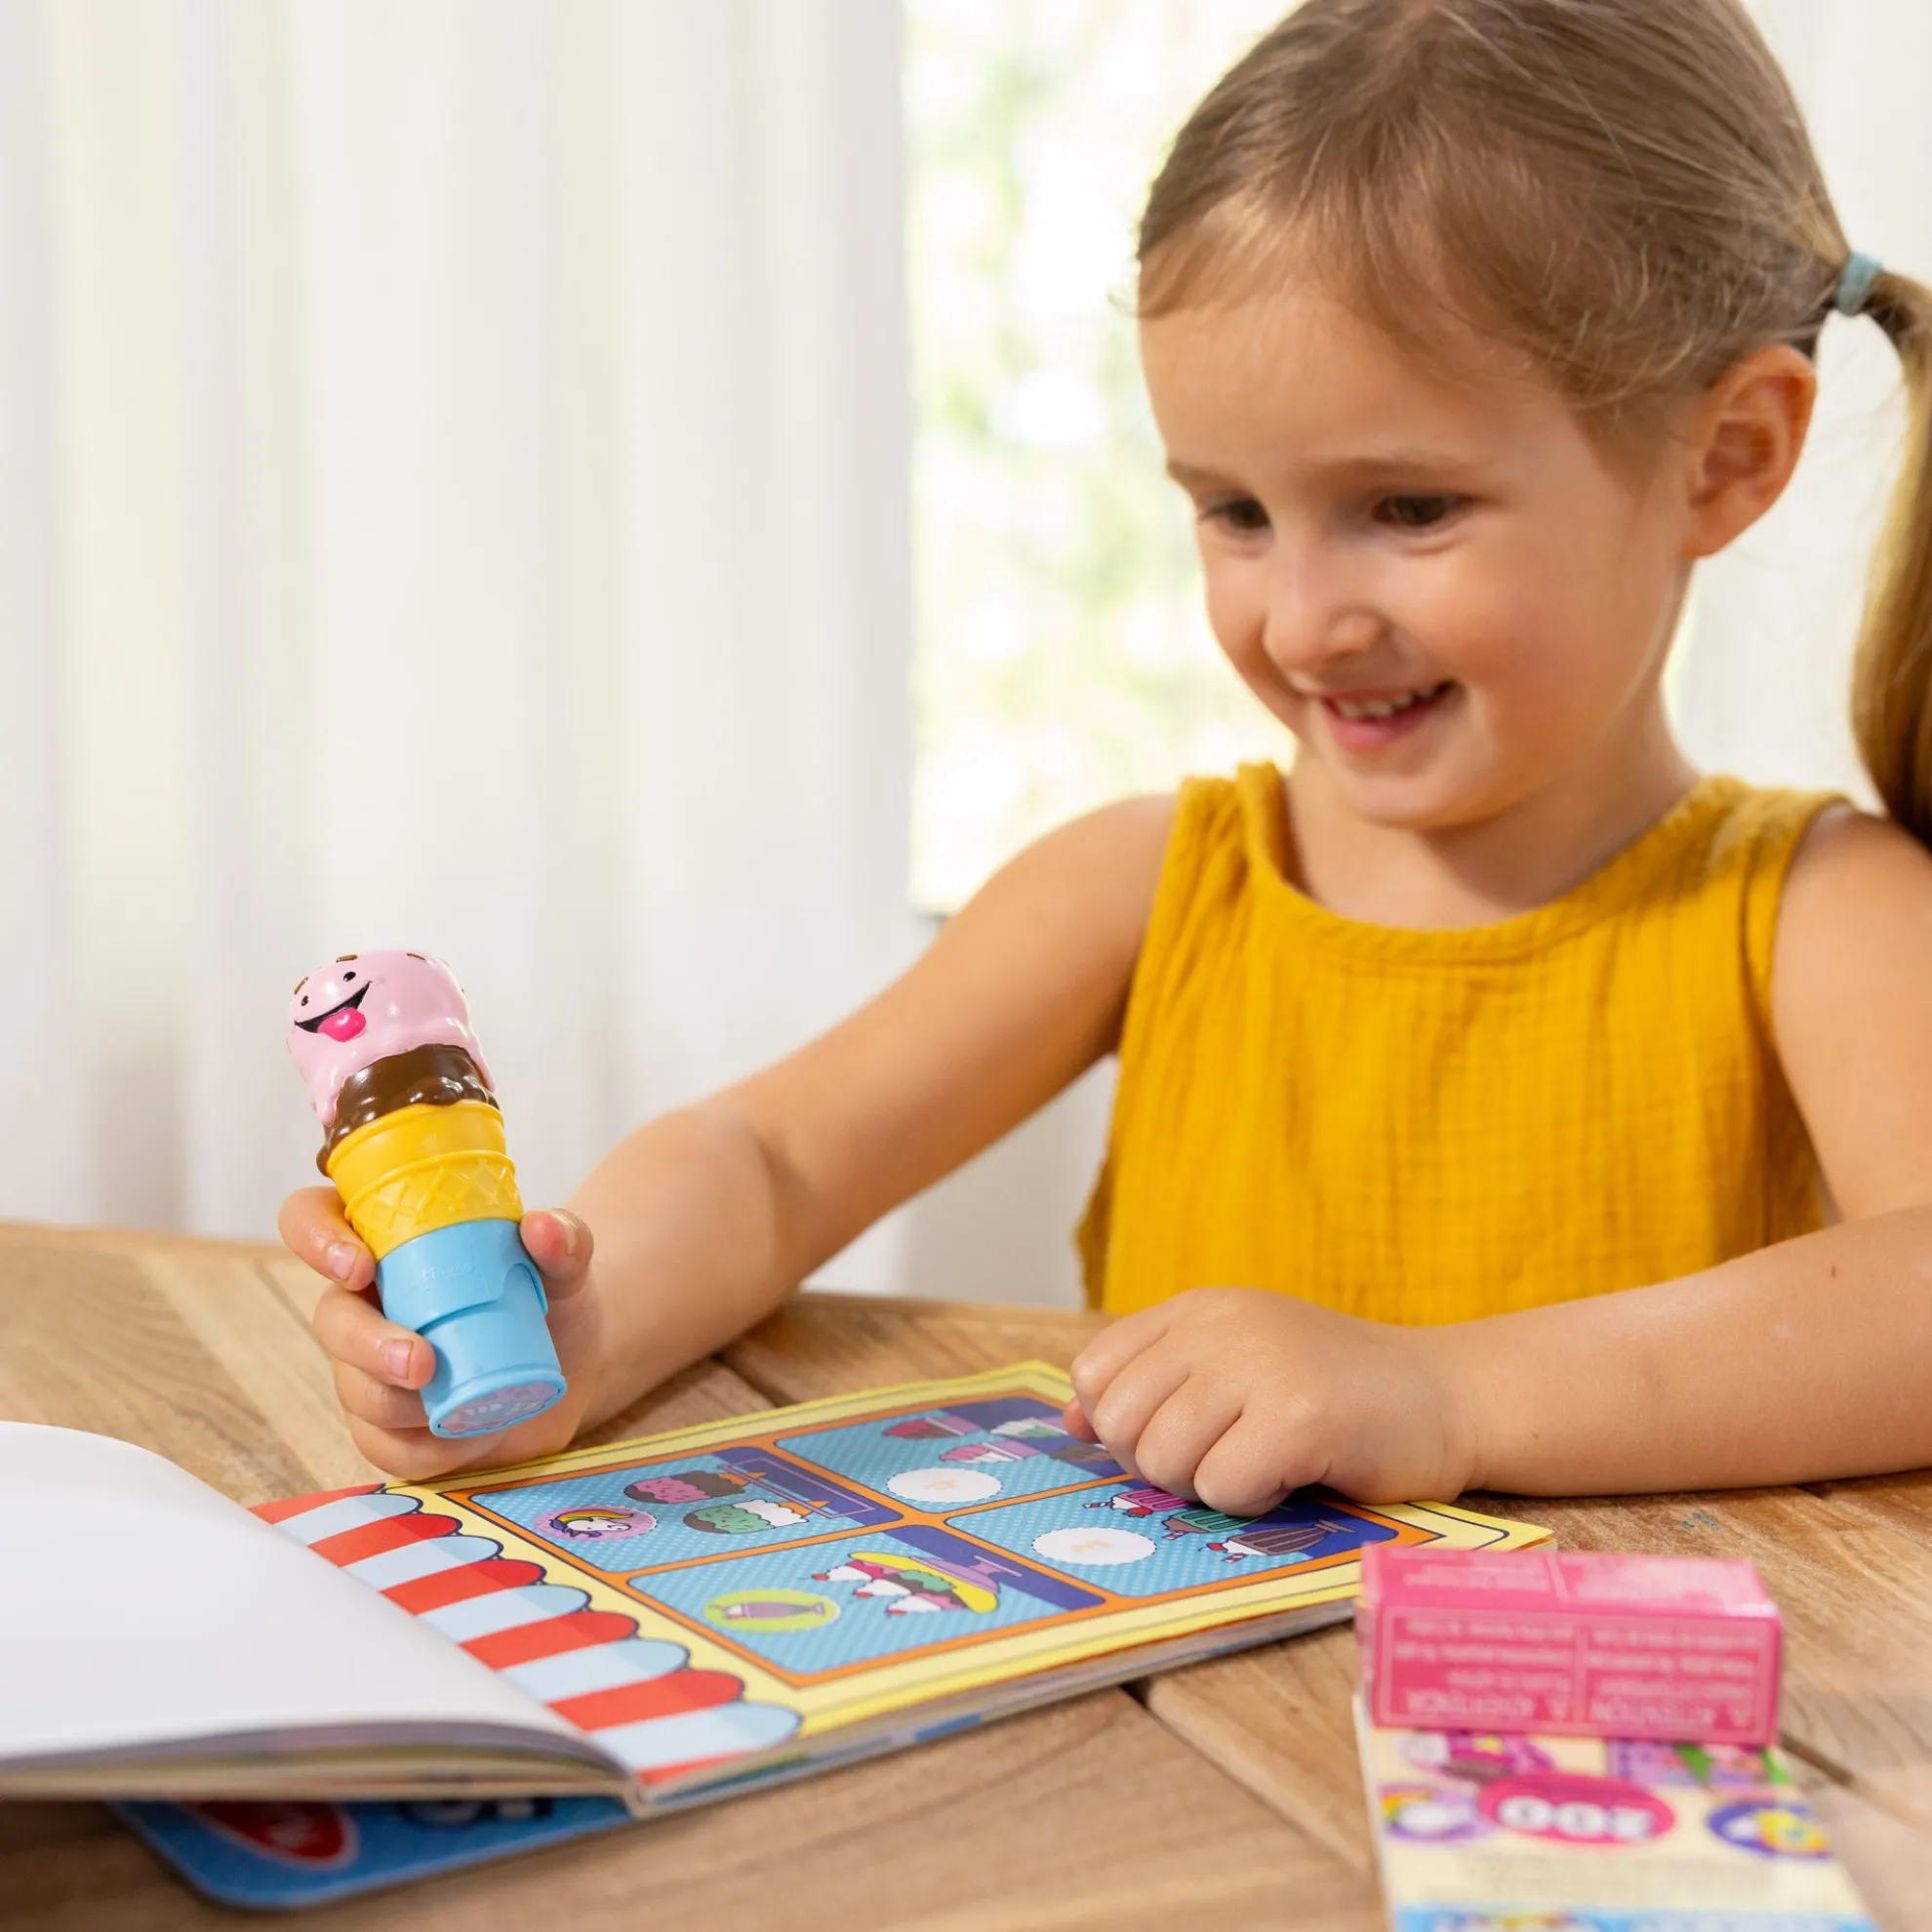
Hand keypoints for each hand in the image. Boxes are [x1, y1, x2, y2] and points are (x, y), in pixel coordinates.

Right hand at [278, 1188, 607, 1479]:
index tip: (359, 1265)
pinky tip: (467, 1439)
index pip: (314, 1218)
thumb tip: (543, 1226)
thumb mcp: (565, 1266)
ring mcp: (370, 1368)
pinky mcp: (389, 1427)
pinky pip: (385, 1446)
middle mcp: (367, 1303)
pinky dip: (427, 1450)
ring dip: (398, 1404)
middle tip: (421, 1361)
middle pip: (330, 1319)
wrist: (574, 1369)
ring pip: (354, 1390)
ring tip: (457, 1407)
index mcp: (389, 1243)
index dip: (316, 1237)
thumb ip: (563, 1241)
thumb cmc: (550, 1299)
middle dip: (366, 1345)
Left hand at [1062, 1287, 1478, 1510]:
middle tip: (1224, 1460)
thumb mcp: (1236, 1369)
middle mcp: (1220, 1325)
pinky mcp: (1298, 1416)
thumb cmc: (1337, 1396)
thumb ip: (1156, 1386)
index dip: (1121, 1424)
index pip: (1097, 1373)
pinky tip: (1296, 1475)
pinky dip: (1254, 1501)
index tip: (1178, 1437)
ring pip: (1166, 1461)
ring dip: (1211, 1485)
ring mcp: (1259, 1365)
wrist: (1450, 1397)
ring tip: (1265, 1463)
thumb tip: (1071, 1419)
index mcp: (1199, 1308)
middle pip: (1122, 1423)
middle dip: (1161, 1464)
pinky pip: (1224, 1487)